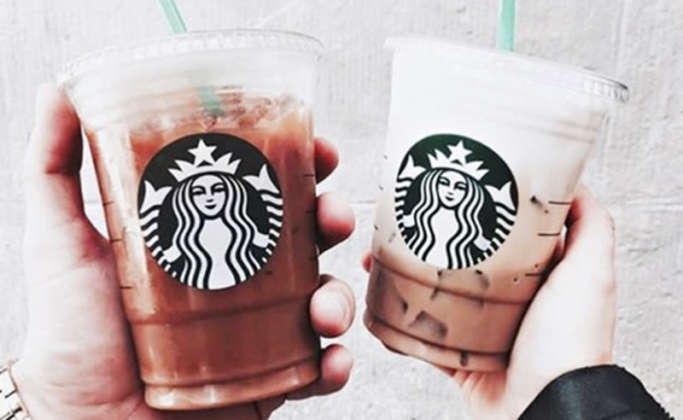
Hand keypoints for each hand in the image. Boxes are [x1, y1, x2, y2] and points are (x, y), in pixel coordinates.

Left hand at [12, 85, 355, 419]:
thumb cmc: (72, 333)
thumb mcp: (62, 240)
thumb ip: (55, 168)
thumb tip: (56, 90)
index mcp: (210, 239)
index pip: (266, 191)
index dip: (301, 167)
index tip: (318, 149)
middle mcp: (244, 279)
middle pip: (309, 238)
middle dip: (333, 220)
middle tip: (331, 217)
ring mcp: (262, 328)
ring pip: (325, 298)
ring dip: (340, 297)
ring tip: (323, 311)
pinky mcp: (271, 378)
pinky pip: (319, 368)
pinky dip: (336, 364)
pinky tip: (329, 361)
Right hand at [363, 186, 616, 418]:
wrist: (545, 408)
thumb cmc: (571, 344)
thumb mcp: (592, 273)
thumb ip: (591, 227)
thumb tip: (575, 184)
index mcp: (538, 278)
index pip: (505, 233)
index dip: (478, 210)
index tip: (450, 188)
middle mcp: (509, 301)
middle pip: (462, 259)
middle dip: (430, 240)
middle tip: (402, 222)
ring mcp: (481, 329)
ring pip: (435, 293)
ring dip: (405, 276)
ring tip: (377, 258)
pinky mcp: (459, 356)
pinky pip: (421, 335)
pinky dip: (399, 321)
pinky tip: (378, 302)